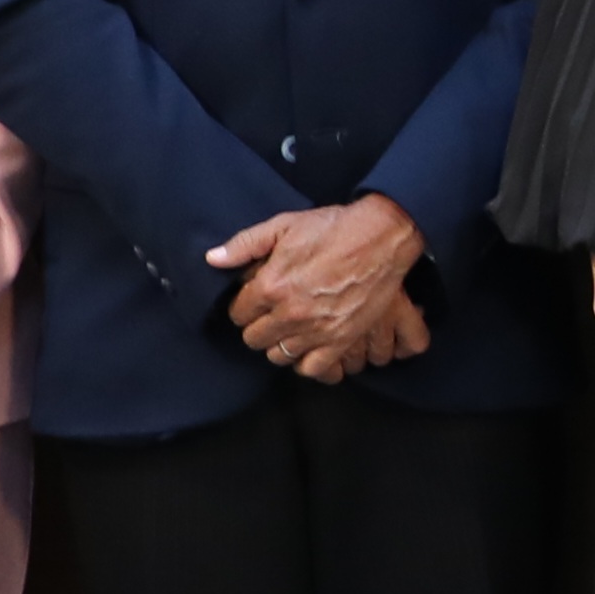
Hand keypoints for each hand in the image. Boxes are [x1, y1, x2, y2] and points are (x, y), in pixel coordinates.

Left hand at [210, 196, 430, 383]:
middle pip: (254, 339)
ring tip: (289, 329)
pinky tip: (308, 346)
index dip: (244, 305)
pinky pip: (312, 368)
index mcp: (271, 285)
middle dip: (258, 325)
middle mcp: (290, 313)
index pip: (238, 313)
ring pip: (278, 356)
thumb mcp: (284, 225)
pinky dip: (306, 361)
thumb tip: (213, 259)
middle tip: (271, 314)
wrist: (382, 237)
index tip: (256, 299)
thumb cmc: (333, 228)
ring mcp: (316, 330)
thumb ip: (245, 244)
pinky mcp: (341, 340)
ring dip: (280, 344)